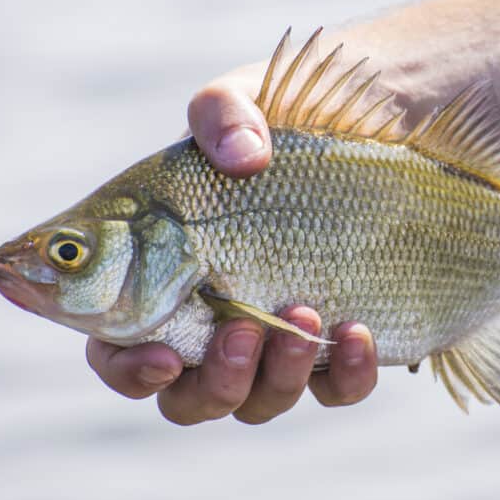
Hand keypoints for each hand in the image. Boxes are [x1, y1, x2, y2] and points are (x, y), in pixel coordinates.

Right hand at [85, 80, 378, 423]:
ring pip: (257, 402)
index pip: (117, 347)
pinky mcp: (339, 345)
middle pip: (186, 397)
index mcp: (159, 274)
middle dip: (210, 381)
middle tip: (239, 331)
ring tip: (304, 312)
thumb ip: (222, 112)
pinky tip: (358, 329)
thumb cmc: (288, 118)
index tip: (160, 354)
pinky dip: (345, 374)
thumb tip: (244, 158)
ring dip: (275, 375)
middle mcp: (212, 320)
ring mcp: (277, 339)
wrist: (382, 122)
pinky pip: (336, 390)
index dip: (127, 368)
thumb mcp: (245, 97)